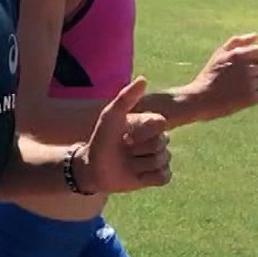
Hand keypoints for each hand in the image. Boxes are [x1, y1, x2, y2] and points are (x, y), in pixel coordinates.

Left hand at [75, 78, 171, 194]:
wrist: (93, 167)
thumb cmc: (101, 139)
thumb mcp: (111, 117)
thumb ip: (126, 97)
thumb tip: (144, 78)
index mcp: (149, 124)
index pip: (161, 123)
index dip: (142, 132)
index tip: (125, 137)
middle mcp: (156, 140)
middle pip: (162, 145)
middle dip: (139, 151)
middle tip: (124, 152)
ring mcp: (158, 158)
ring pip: (162, 161)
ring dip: (140, 165)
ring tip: (127, 164)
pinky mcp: (157, 176)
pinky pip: (164, 176)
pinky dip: (149, 178)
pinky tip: (136, 175)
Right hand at [182, 33, 257, 120]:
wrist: (198, 99)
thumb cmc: (209, 76)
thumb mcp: (219, 55)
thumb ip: (237, 42)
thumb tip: (256, 36)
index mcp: (239, 54)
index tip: (250, 65)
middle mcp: (246, 67)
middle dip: (254, 75)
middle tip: (236, 81)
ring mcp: (249, 83)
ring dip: (254, 87)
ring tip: (237, 90)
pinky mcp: (250, 98)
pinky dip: (255, 98)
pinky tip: (241, 98)